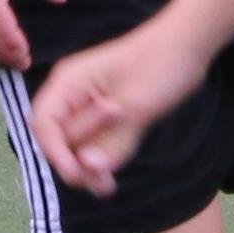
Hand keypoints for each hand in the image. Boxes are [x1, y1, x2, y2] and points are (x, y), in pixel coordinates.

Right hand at [29, 18, 216, 198]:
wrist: (188, 46)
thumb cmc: (160, 63)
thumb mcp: (138, 104)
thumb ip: (111, 139)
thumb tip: (86, 167)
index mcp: (69, 81)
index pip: (44, 123)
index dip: (55, 153)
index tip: (77, 174)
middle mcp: (72, 95)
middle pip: (58, 140)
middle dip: (76, 163)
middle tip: (103, 184)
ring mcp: (87, 107)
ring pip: (75, 147)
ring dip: (89, 168)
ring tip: (108, 186)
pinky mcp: (104, 118)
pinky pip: (93, 145)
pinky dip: (100, 162)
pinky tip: (110, 179)